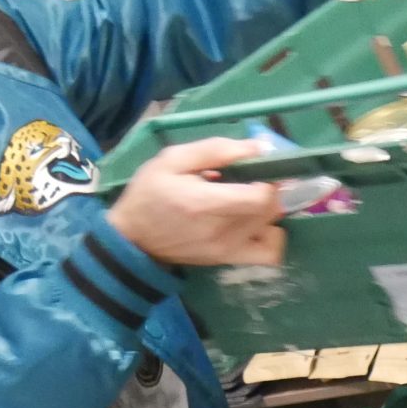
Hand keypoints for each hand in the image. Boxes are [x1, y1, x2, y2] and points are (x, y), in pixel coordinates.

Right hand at [107, 138, 286, 267]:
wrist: (133, 239)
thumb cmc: (149, 193)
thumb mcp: (172, 159)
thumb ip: (215, 150)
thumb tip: (258, 147)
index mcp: (204, 204)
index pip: (260, 196)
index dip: (268, 177)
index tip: (257, 166)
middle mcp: (221, 231)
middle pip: (271, 209)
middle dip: (269, 188)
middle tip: (250, 178)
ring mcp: (228, 250)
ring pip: (273, 227)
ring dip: (269, 209)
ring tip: (248, 198)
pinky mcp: (230, 260)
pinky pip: (270, 253)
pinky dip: (272, 236)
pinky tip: (256, 222)